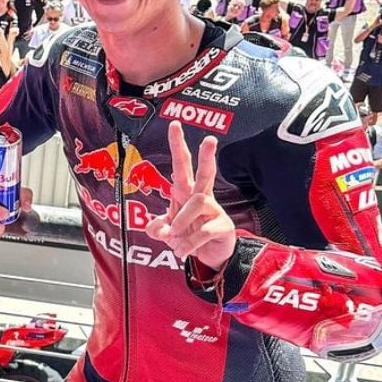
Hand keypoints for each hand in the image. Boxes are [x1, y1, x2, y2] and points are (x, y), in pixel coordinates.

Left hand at [144, 121, 236, 269]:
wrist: (208, 257)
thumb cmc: (186, 235)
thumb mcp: (166, 232)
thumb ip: (157, 228)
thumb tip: (158, 229)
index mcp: (184, 192)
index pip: (181, 165)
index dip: (177, 145)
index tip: (175, 124)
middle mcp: (200, 197)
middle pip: (205, 172)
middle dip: (207, 156)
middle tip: (211, 139)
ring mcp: (214, 210)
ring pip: (197, 203)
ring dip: (180, 221)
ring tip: (174, 239)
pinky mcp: (223, 226)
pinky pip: (204, 230)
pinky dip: (188, 243)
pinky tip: (182, 251)